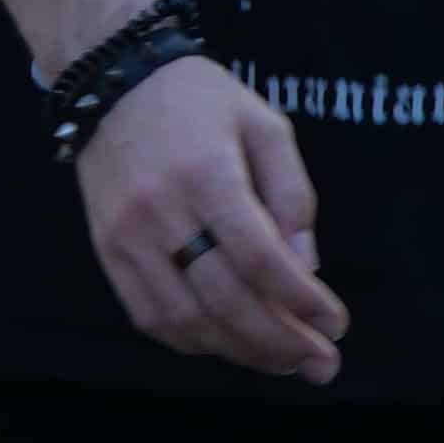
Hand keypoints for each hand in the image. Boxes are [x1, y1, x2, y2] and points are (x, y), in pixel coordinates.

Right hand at [76, 55, 346, 382]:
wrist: (111, 79)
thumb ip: (292, 193)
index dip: (302, 301)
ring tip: (284, 361)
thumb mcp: (264, 123)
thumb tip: (305, 266)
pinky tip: (229, 342)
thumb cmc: (198, 99)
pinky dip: (194, 342)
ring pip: (188, 319)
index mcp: (207, 171)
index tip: (336, 324)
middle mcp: (161, 208)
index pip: (259, 257)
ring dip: (242, 351)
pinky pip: (150, 316)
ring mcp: (127, 234)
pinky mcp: (107, 249)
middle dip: (282, 342)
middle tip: (322, 363)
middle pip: (225, 299)